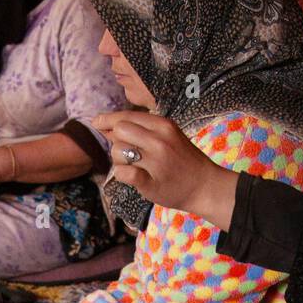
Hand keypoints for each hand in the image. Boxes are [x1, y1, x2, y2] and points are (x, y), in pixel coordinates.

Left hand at [92, 110, 237, 227]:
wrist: (205, 186)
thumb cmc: (183, 161)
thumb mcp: (168, 136)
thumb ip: (140, 130)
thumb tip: (106, 124)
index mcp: (163, 125)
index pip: (127, 116)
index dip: (108, 119)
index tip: (97, 122)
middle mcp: (159, 140)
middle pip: (120, 130)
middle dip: (116, 140)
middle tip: (127, 153)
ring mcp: (156, 162)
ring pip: (118, 152)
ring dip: (119, 160)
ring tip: (135, 166)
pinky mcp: (151, 182)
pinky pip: (123, 173)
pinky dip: (122, 175)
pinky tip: (132, 177)